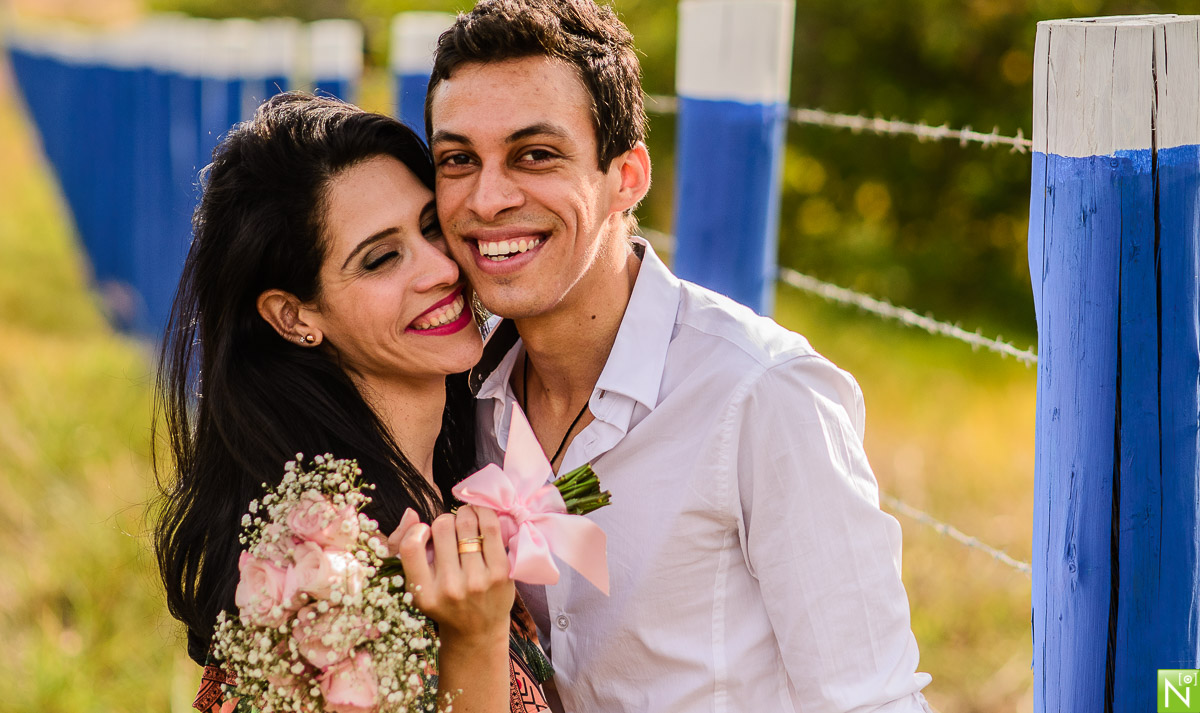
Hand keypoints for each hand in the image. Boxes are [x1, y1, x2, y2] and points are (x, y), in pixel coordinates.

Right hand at [394, 505, 513, 641]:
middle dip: (444, 522)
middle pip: (442, 527)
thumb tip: (411, 513)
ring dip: (465, 514)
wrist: (478, 630)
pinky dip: (484, 513)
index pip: (411, 546)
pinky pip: (491, 526)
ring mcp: (477, 581)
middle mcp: (450, 588)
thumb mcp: (417, 585)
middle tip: (450, 531)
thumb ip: (405, 548)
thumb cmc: (444, 601)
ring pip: (466, 522)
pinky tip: (480, 515)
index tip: (425, 533)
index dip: (417, 530)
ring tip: (466, 522)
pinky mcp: (501, 573)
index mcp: (423, 593)